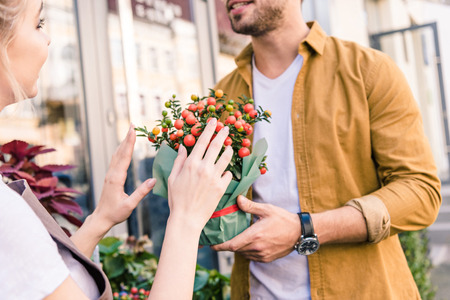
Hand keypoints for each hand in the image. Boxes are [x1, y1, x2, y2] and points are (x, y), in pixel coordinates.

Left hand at [92, 124, 155, 229]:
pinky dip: (121, 150)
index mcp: (117, 179)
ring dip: (123, 142)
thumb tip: (153, 181)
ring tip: (129, 132)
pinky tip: (123, 147)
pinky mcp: (110, 177)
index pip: (125, 157)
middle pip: (120, 152)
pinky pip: (116, 159)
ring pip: (117, 154)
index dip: (129, 143)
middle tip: (132, 125)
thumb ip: (141, 193)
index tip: (133, 131)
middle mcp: (112, 174)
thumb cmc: (116, 213)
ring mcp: (110, 174)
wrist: (101, 218)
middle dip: (127, 138)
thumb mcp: (130, 205)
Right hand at [167, 118, 232, 232]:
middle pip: (216, 146)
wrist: (187, 218)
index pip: (202, 141)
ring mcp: (214, 177)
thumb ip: (179, 161)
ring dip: (229, 150)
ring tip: (230, 146)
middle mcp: (204, 168)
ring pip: (226, 158)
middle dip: (222, 134)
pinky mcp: (221, 187)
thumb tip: (183, 147)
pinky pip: (228, 174)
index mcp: (191, 164)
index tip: (213, 121)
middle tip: (227, 127)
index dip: (208, 129)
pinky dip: (227, 171)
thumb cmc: (176, 199)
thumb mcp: (172, 178)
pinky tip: (225, 171)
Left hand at [211, 195, 300, 262]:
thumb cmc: (284, 219)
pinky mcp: (267, 258)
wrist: (300, 233)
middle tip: (220, 238)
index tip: (211, 244)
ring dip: (237, 247)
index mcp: (255, 235)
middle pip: (236, 249)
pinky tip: (247, 242)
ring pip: (243, 253)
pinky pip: (251, 256)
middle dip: (227, 245)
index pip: (232, 245)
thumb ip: (250, 206)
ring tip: (234, 238)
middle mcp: (257, 248)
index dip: (220, 246)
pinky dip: (246, 251)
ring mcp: (262, 255)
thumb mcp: (267, 209)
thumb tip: (238, 199)